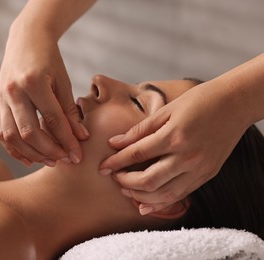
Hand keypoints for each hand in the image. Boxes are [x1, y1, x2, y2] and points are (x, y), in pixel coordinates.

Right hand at [0, 30, 88, 166]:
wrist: (25, 40)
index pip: (52, 120)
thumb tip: (81, 138)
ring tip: (50, 160)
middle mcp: (13, 91)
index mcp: (33, 82)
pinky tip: (29, 158)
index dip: (66, 141)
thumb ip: (70, 111)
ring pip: (11, 137)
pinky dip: (14, 149)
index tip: (77, 156)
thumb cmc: (49, 60)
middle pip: (29, 132)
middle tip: (65, 160)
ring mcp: (1, 99)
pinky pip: (2, 133)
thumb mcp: (63, 81)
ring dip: (31, 154)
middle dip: (49, 151)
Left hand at [99, 80, 248, 214]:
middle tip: (113, 177)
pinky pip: (180, 196)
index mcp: (174, 136)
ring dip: (140, 195)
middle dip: (125, 182)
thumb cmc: (200, 101)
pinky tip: (145, 204)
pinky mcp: (206, 176)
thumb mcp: (166, 110)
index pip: (137, 154)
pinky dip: (160, 203)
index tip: (102, 167)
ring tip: (125, 190)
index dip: (116, 162)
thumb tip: (115, 143)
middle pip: (148, 180)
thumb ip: (139, 130)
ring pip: (163, 194)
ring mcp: (199, 169)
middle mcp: (187, 157)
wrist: (235, 104)